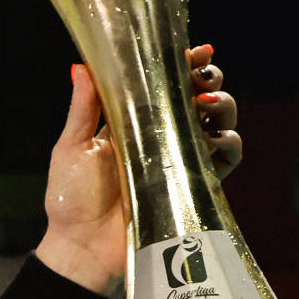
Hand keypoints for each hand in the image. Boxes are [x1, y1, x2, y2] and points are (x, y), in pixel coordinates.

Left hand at [35, 45, 241, 294]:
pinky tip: (216, 139)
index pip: (164, 84)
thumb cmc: (70, 198)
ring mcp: (180, 160)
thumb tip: (81, 64)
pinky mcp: (193, 186)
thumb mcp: (72, 147)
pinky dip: (229, 144)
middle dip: (210, 80)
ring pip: (219, 123)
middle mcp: (161, 136)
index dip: (184, 64)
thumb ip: (83, 107)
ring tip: (208, 106)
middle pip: (199, 97)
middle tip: (204, 78)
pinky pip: (225, 160)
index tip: (197, 50)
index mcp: (132, 121)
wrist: (81, 248)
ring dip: (223, 107)